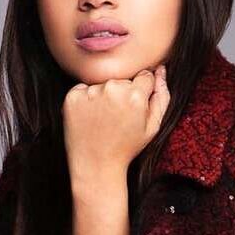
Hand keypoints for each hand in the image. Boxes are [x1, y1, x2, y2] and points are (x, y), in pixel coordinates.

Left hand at [62, 64, 169, 188]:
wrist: (95, 165)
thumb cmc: (127, 147)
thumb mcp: (153, 126)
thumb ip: (162, 95)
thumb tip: (160, 69)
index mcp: (135, 95)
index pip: (144, 76)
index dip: (141, 92)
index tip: (134, 107)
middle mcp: (112, 89)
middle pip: (123, 79)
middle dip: (123, 93)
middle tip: (118, 117)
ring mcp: (90, 92)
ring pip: (103, 83)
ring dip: (104, 96)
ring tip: (103, 119)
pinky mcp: (72, 97)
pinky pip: (83, 89)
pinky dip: (86, 99)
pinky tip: (90, 117)